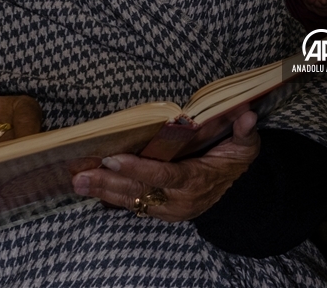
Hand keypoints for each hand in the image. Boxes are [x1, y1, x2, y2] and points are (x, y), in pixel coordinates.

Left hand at [72, 111, 260, 221]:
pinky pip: (132, 205)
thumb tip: (248, 115)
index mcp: (197, 181)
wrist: (236, 191)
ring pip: (132, 201)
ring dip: (103, 192)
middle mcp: (179, 201)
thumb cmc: (234, 162)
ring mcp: (168, 210)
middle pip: (140, 192)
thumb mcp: (246, 147)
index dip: (138, 169)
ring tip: (78, 181)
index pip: (164, 176)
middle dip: (109, 184)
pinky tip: (90, 188)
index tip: (113, 159)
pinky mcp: (159, 211)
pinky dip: (110, 197)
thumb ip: (245, 132)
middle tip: (82, 175)